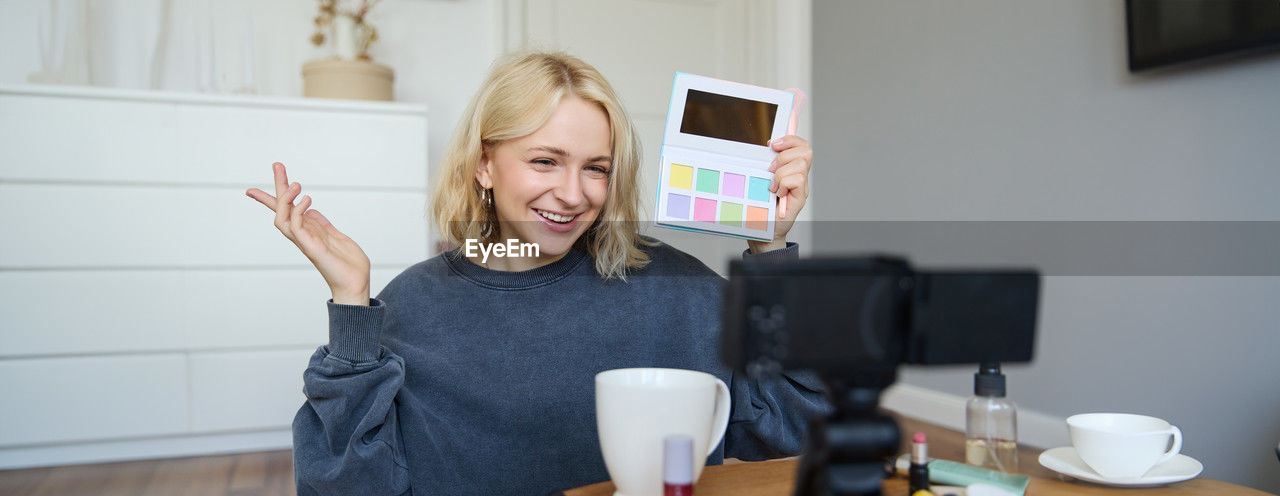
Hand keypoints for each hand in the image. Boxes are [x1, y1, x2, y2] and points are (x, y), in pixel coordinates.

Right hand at [245, 162, 370, 304]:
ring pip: (282, 218)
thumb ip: (321, 224)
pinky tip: (307, 199)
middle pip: (281, 209)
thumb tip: (311, 210)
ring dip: (286, 199)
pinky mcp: (311, 248)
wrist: (356, 283)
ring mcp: (305, 242)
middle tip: (277, 164)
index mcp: (308, 230)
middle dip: (278, 186)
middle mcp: (302, 235)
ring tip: (296, 184)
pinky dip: (298, 212)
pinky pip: (297, 228)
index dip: (275, 194)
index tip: (272, 174)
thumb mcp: (335, 235)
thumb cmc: (347, 263)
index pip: (286, 209)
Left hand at [747, 135, 812, 253]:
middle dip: (785, 155)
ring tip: (772, 185)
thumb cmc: (762, 205)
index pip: (801, 146)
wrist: (764, 228)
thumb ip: (768, 163)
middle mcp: (800, 176)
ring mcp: (802, 187)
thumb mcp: (763, 179)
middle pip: (805, 151)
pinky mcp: (801, 197)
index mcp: (792, 168)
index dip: (791, 139)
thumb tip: (768, 146)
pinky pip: (797, 180)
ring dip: (781, 173)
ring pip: (800, 165)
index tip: (773, 143)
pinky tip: (776, 193)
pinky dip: (783, 183)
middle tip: (771, 168)